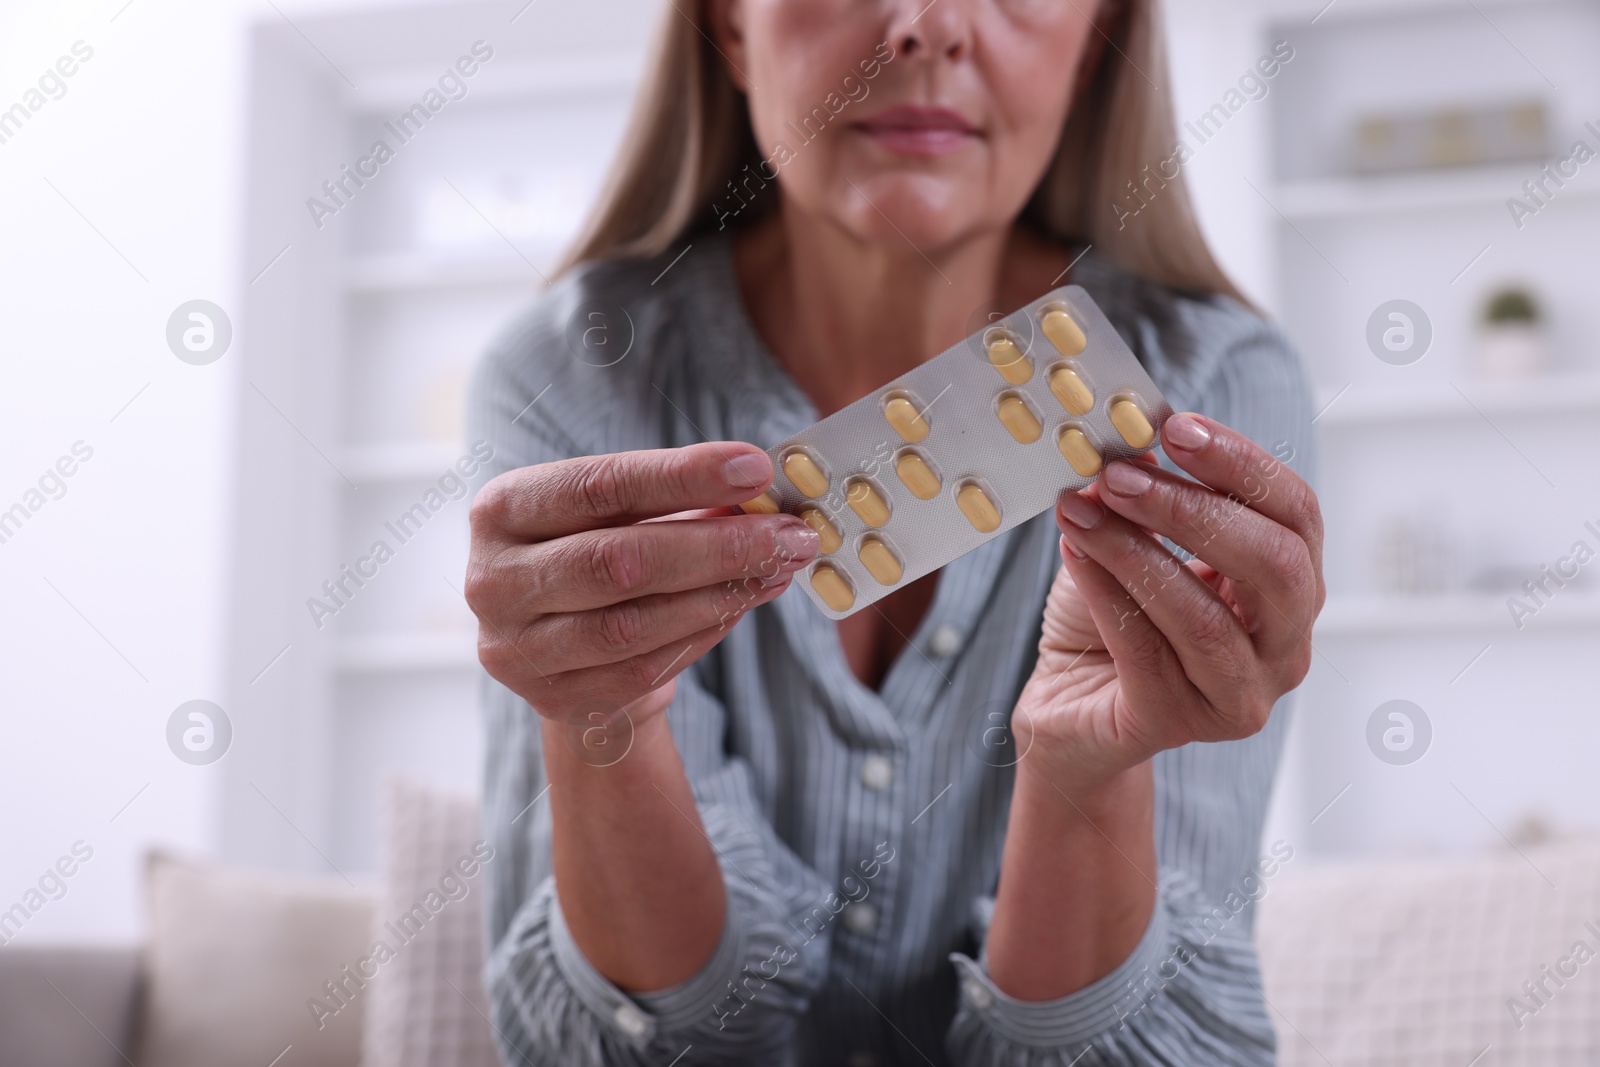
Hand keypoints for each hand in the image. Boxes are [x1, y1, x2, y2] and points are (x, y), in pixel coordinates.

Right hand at [464, 442, 820, 726]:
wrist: (561, 650)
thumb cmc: (597, 555)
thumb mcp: (616, 515)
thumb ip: (673, 502)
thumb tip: (759, 492)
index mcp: (503, 510)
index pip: (598, 486)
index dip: (681, 476)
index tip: (755, 468)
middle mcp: (494, 579)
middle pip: (617, 560)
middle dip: (716, 545)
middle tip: (788, 534)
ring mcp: (517, 648)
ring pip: (632, 623)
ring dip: (719, 594)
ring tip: (778, 568)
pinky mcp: (553, 698)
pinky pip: (642, 669)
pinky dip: (702, 633)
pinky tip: (742, 605)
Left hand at [1014, 412, 1323, 795]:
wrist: (1068, 702)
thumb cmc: (1113, 616)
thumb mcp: (1135, 541)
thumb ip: (1143, 499)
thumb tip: (1128, 445)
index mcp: (1291, 587)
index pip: (1297, 514)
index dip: (1242, 464)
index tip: (1177, 426)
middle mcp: (1285, 646)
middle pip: (1275, 566)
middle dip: (1194, 510)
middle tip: (1121, 474)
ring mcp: (1240, 694)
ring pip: (1204, 617)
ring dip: (1135, 551)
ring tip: (1079, 509)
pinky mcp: (1180, 723)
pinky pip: (1147, 651)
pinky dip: (1106, 593)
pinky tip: (1074, 553)